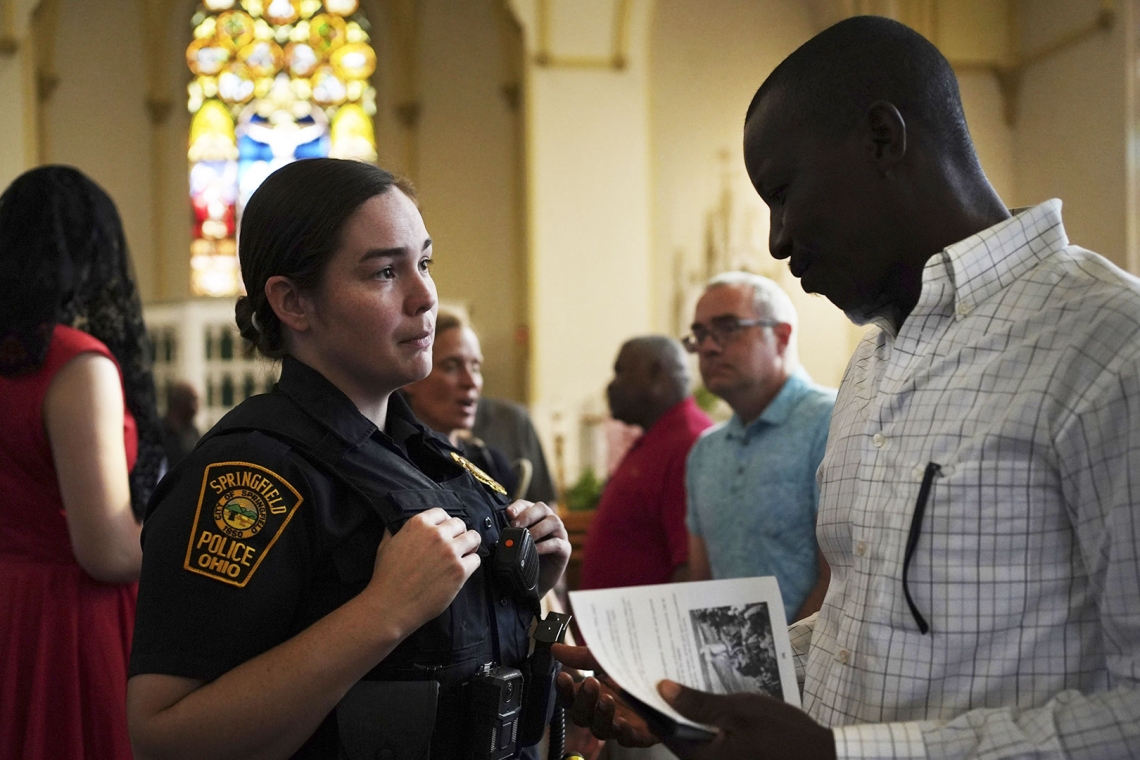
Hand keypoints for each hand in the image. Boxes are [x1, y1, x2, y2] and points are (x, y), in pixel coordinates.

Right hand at [366, 508, 481, 634]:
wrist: (391, 605)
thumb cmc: (386, 577)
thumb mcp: (385, 546)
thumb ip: (394, 531)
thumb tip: (394, 524)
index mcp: (418, 524)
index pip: (442, 513)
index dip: (444, 523)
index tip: (444, 533)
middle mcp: (437, 534)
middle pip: (460, 524)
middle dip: (458, 534)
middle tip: (454, 546)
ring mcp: (450, 552)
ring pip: (473, 538)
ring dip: (470, 545)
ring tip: (464, 554)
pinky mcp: (460, 570)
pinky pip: (476, 559)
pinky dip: (471, 564)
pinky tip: (461, 570)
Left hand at [506, 500, 569, 594]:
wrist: (535, 583)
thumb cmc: (524, 560)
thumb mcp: (515, 545)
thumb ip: (509, 534)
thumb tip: (494, 528)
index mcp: (535, 517)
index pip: (527, 504)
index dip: (518, 507)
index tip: (508, 513)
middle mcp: (548, 521)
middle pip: (542, 508)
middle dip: (528, 515)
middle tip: (515, 526)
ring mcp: (559, 534)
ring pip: (554, 521)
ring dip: (538, 528)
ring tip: (527, 538)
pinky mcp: (565, 549)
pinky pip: (558, 543)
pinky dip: (545, 545)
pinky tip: (535, 550)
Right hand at [552, 644, 659, 747]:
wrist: (669, 677)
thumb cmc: (636, 670)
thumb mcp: (610, 657)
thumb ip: (584, 656)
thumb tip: (556, 648)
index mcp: (593, 693)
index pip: (570, 697)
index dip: (564, 689)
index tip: (564, 676)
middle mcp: (602, 710)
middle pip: (581, 715)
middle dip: (583, 700)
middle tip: (591, 683)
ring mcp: (620, 723)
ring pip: (601, 728)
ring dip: (601, 715)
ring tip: (607, 699)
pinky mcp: (640, 734)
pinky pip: (628, 739)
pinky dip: (624, 732)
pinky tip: (623, 723)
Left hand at [657, 680, 835, 759]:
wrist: (821, 757)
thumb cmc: (783, 735)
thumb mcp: (739, 711)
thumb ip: (698, 704)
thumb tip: (662, 689)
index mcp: (701, 757)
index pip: (661, 727)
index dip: (646, 701)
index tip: (634, 678)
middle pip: (673, 730)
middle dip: (664, 701)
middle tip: (655, 668)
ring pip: (690, 733)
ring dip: (684, 709)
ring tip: (676, 676)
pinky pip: (706, 738)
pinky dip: (702, 719)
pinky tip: (704, 696)